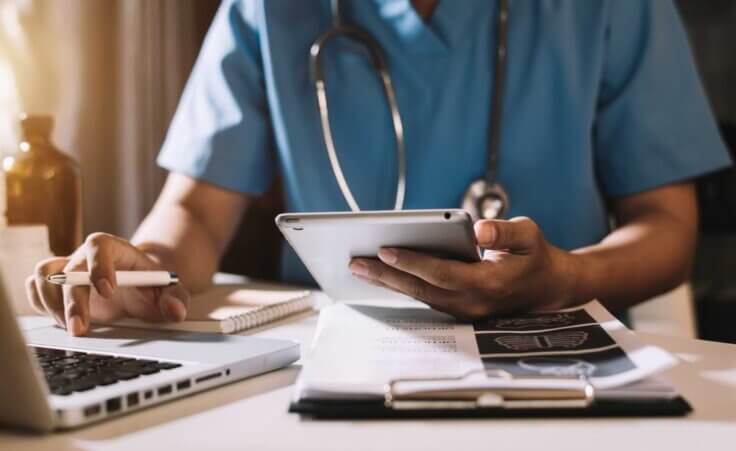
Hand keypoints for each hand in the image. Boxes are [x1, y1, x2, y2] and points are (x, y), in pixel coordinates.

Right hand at [25, 233, 189, 335]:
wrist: (140, 287)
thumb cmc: (153, 286)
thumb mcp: (171, 290)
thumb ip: (177, 298)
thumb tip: (175, 311)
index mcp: (115, 250)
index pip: (99, 245)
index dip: (98, 265)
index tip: (107, 291)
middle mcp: (86, 258)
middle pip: (69, 268)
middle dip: (73, 300)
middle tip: (81, 328)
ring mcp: (68, 271)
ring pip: (44, 276)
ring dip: (52, 304)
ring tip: (74, 326)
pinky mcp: (57, 288)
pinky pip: (35, 289)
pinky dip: (41, 305)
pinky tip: (62, 321)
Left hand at [348, 217, 578, 320]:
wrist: (548, 288)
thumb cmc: (535, 256)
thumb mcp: (529, 236)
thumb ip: (504, 233)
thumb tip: (479, 230)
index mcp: (489, 284)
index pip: (442, 273)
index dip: (413, 262)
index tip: (386, 250)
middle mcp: (473, 303)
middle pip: (421, 289)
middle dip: (386, 275)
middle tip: (356, 262)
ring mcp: (464, 310)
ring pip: (419, 296)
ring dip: (389, 282)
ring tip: (360, 266)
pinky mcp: (458, 309)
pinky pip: (425, 297)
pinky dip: (402, 285)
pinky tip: (382, 273)